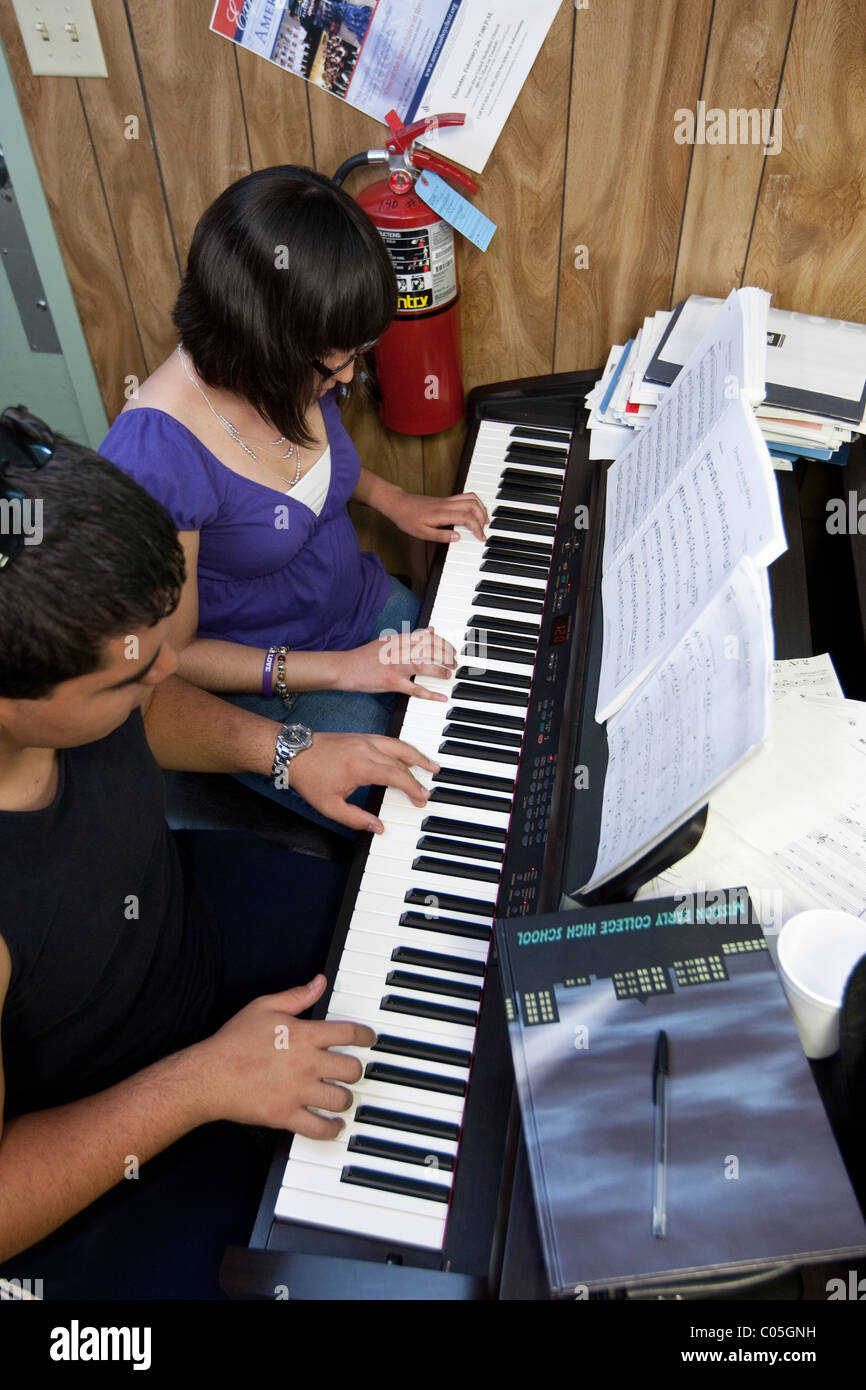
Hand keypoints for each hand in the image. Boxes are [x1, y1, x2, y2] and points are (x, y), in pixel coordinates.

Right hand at [194, 976, 375, 1138]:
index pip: (349, 1033)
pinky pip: (319, 1129)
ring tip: (341, 1095)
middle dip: (355, 1069)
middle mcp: (306, 1064)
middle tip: (351, 1070)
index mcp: (303, 1036)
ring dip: (345, 1098)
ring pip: (341, 1100)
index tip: (370, 1039)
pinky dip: (332, 1129)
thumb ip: (296, 995)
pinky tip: (334, 1124)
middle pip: (352, 1069)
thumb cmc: (233, 1042)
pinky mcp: (286, 1116)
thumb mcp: (264, 1007)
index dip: (366, 1036)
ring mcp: (298, 1093)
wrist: (209, 1076)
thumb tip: (319, 982)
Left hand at [289, 731, 439, 832]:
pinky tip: (407, 755)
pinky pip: (388, 740)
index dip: (412, 787)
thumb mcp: (330, 806)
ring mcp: (364, 740)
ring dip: (416, 755)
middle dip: (418, 774)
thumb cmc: (309, 778)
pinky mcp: (360, 737)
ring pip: (398, 745)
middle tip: (429, 786)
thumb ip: (356, 819)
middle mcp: (366, 749)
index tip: (421, 798)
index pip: (396, 776)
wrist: (292, 752)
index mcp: (361, 766)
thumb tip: (378, 827)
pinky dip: (402, 748)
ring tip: (430, 764)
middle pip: (401, 759)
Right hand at [334, 627, 455, 701]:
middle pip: (430, 650)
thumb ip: (411, 636)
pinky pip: (415, 689)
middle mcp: (399, 651)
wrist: (345, 668)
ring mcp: (396, 667)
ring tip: (449, 674)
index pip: (428, 638)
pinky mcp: (392, 682)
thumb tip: (431, 630)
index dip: (444, 643)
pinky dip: (430, 694)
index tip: (451, 649)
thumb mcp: (388, 640)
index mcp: (399, 639)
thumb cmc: (365, 656)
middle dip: (446, 655)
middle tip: (454, 662)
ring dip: (441, 670)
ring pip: (424, 666)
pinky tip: (441, 697)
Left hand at [384, 489, 487, 542]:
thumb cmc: (408, 519)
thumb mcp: (421, 533)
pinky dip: (475, 503)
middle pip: (473, 505)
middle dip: (482, 518)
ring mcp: (447, 500)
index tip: (481, 538)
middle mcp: (447, 504)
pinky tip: (475, 512)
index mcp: (441, 513)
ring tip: (484, 521)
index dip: (477, 528)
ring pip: (471, 498)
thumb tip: (457, 538)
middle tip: (484, 531)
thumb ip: (441, 536)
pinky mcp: (446, 499)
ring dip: (481, 508)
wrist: (399, 504)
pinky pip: (466, 496)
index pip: (466, 517)